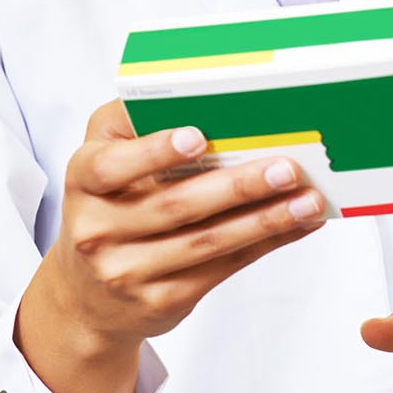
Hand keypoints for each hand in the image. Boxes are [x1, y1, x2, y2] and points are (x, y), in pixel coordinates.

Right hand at [18, 99, 326, 392]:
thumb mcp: (103, 160)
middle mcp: (98, 230)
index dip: (154, 152)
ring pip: (208, 242)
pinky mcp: (162, 300)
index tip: (197, 136)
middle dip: (237, 186)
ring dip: (266, 219)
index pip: (112, 166)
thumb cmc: (108, 206)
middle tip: (286, 168)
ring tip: (308, 199)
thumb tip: (194, 92)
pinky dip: (267, 243)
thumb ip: (133, 125)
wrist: (87, 296)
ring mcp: (128, 271)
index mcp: (84, 182)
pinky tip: (299, 223)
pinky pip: (223, 267)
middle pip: (176, 206)